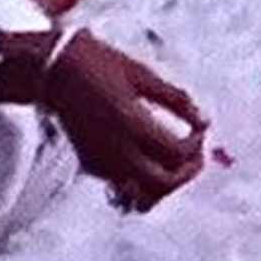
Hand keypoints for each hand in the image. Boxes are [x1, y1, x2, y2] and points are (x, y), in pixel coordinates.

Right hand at [39, 35, 208, 212]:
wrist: (57, 70)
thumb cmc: (100, 65)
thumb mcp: (143, 75)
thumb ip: (176, 100)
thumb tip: (203, 120)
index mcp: (132, 123)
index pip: (177, 153)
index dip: (196, 145)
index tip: (199, 131)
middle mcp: (116, 150)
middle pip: (163, 184)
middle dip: (186, 173)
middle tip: (195, 157)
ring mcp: (102, 163)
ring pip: (142, 196)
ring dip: (164, 185)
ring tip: (174, 165)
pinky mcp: (91, 166)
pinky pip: (123, 186)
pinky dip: (142, 182)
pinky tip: (149, 160)